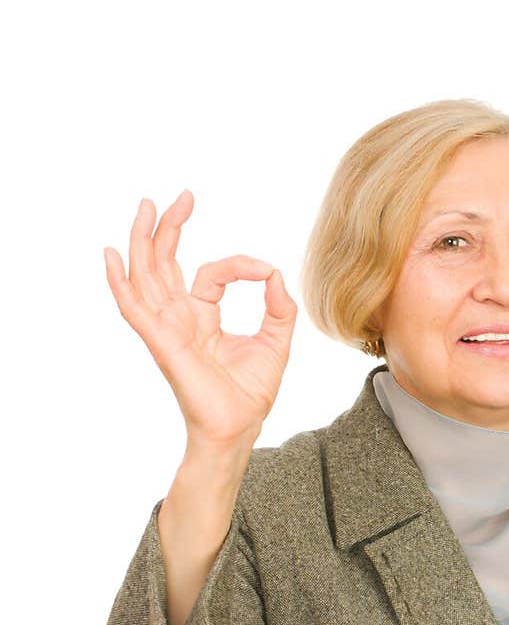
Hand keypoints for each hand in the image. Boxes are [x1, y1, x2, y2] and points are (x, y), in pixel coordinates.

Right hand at [104, 190, 297, 447]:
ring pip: (146, 275)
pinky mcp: (161, 342)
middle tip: (181, 196)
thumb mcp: (276, 340)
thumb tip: (276, 274)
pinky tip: (112, 256)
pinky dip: (120, 282)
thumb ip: (279, 307)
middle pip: (164, 263)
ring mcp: (166, 328)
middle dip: (169, 227)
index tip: (266, 271)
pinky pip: (133, 308)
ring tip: (145, 207)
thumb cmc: (250, 392)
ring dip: (143, 240)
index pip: (213, 272)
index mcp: (202, 316)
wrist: (239, 428)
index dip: (241, 265)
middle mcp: (178, 318)